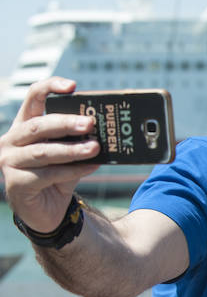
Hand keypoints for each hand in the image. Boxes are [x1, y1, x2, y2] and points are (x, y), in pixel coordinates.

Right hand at [0, 77, 99, 230]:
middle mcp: (12, 141)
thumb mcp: (70, 152)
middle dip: (66, 123)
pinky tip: (92, 166)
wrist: (48, 210)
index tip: (73, 86)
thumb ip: (80, 139)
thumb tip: (106, 129)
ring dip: (73, 149)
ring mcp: (10, 162)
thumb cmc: (59, 175)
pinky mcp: (16, 183)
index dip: (50, 87)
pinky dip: (73, 170)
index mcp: (25, 125)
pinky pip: (49, 174)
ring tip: (95, 147)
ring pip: (44, 152)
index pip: (33, 97)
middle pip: (38, 125)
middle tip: (90, 124)